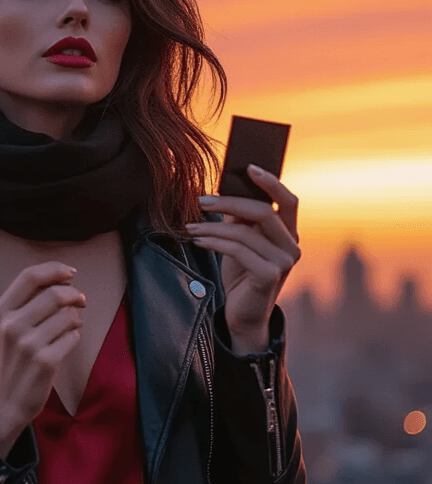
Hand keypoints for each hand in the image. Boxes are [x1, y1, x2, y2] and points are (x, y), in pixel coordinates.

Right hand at [0, 263, 84, 458]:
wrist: (6, 400)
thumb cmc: (12, 358)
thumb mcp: (7, 326)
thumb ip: (26, 302)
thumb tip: (62, 280)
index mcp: (0, 311)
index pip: (29, 276)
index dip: (55, 269)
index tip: (71, 273)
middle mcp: (12, 325)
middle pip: (55, 293)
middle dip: (74, 294)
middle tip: (80, 300)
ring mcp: (29, 344)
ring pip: (68, 315)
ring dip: (75, 319)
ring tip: (69, 327)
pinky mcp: (46, 362)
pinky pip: (73, 337)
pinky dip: (75, 337)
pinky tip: (66, 344)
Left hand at [185, 166, 300, 354]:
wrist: (243, 316)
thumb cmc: (242, 275)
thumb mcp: (241, 242)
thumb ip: (239, 219)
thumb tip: (223, 191)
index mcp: (289, 233)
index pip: (288, 200)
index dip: (271, 182)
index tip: (248, 166)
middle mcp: (292, 245)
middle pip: (263, 211)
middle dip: (229, 203)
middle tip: (201, 201)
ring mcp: (284, 262)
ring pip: (245, 231)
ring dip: (213, 226)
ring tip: (191, 226)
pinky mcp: (269, 275)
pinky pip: (238, 250)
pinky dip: (214, 242)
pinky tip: (198, 240)